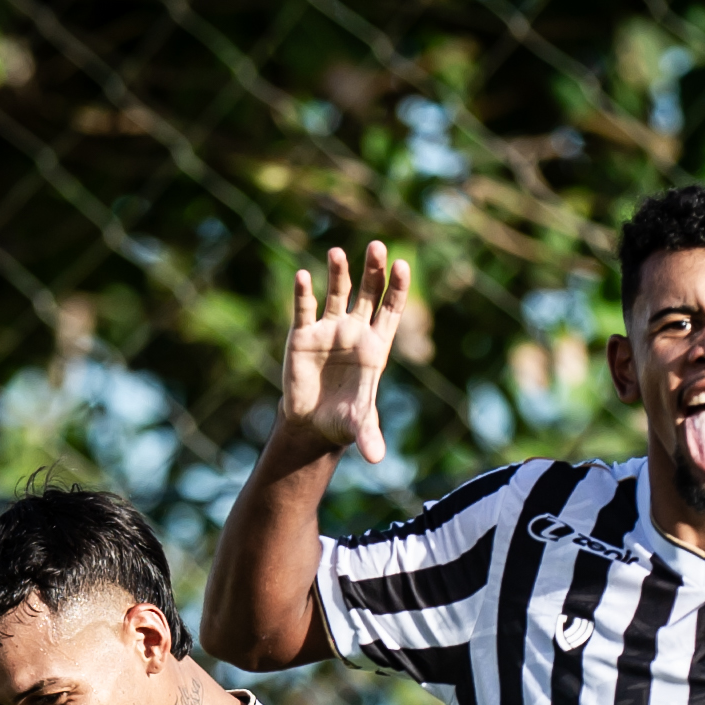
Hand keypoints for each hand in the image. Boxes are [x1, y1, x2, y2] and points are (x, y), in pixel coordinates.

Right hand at [281, 242, 409, 464]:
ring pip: (336, 293)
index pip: (390, 310)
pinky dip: (303, 293)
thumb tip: (377, 458)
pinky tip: (303, 276)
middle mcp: (354, 331)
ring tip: (338, 252)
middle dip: (373, 270)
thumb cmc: (343, 419)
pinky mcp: (302, 335)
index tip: (402, 265)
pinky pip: (304, 309)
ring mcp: (329, 329)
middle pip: (367, 293)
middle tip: (378, 246)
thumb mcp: (358, 426)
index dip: (396, 288)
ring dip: (338, 272)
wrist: (312, 423)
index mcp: (376, 347)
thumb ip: (368, 436)